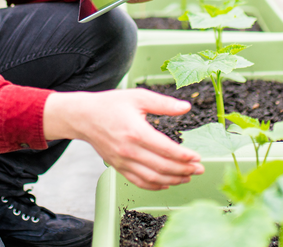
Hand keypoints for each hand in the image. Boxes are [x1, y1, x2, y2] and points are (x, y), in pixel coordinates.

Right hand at [43, 89, 203, 189]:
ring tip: (187, 177)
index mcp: (136, 132)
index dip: (184, 156)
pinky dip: (155, 186)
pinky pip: (139, 182)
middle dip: (184, 170)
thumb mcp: (138, 97)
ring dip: (173, 180)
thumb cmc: (110, 105)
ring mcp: (122, 161)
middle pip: (162, 167)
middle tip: (199, 169)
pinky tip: (167, 183)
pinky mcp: (118, 167)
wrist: (84, 117)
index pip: (166, 149)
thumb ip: (164, 103)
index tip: (197, 157)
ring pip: (152, 178)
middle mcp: (129, 150)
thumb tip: (186, 107)